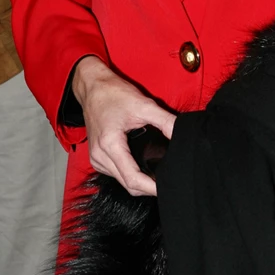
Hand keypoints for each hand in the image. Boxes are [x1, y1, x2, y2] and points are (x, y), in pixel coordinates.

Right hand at [72, 56, 175, 195]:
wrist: (93, 86)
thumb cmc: (114, 94)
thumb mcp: (144, 105)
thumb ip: (165, 121)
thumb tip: (182, 136)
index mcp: (109, 145)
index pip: (132, 179)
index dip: (151, 188)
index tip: (167, 187)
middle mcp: (99, 156)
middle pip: (127, 185)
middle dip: (148, 187)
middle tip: (168, 180)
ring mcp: (96, 158)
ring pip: (121, 181)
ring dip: (139, 182)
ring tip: (158, 173)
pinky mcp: (96, 157)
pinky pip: (115, 174)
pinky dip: (129, 174)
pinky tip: (143, 166)